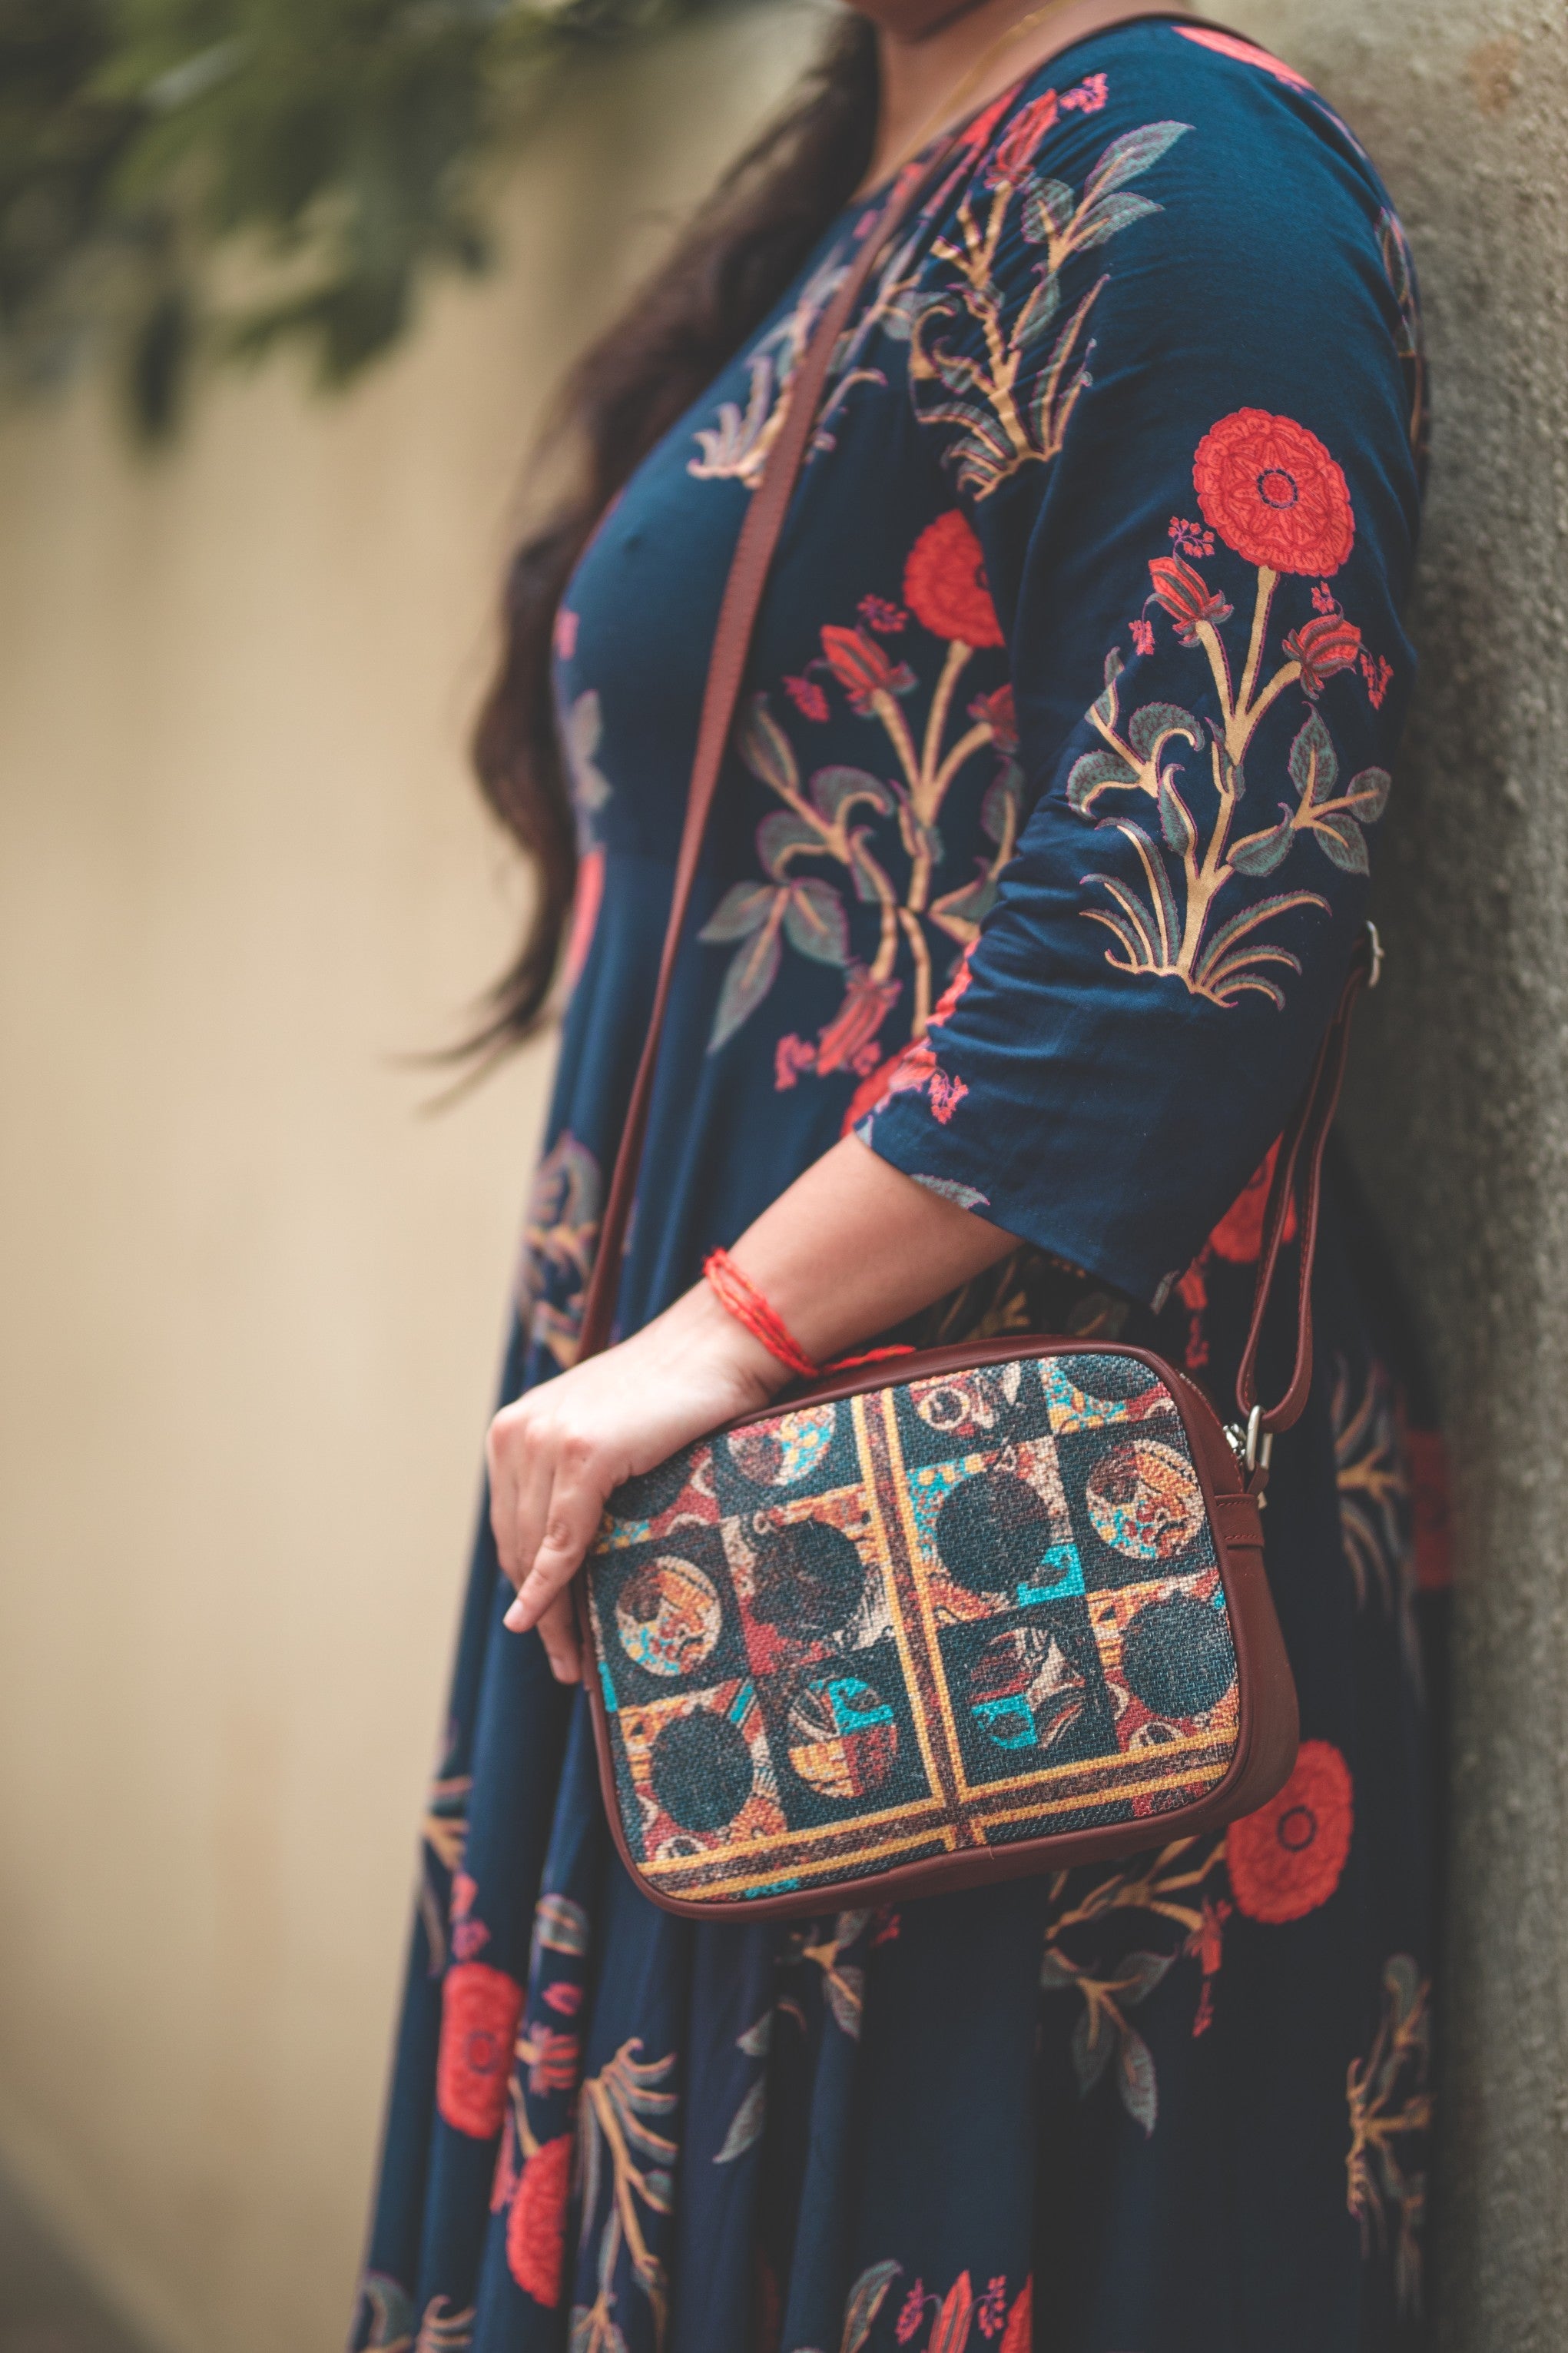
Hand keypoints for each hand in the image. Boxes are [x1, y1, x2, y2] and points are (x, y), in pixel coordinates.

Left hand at [487, 1282, 782, 1680]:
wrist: (716, 1346)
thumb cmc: (675, 1392)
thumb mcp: (604, 1435)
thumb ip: (571, 1478)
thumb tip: (565, 1554)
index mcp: (513, 1429)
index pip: (509, 1524)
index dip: (523, 1584)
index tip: (536, 1630)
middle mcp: (517, 1433)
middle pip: (514, 1544)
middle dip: (536, 1610)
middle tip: (563, 1661)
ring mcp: (546, 1440)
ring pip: (534, 1550)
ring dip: (549, 1612)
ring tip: (571, 1659)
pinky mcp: (581, 1454)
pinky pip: (562, 1540)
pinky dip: (552, 1586)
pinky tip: (547, 1622)